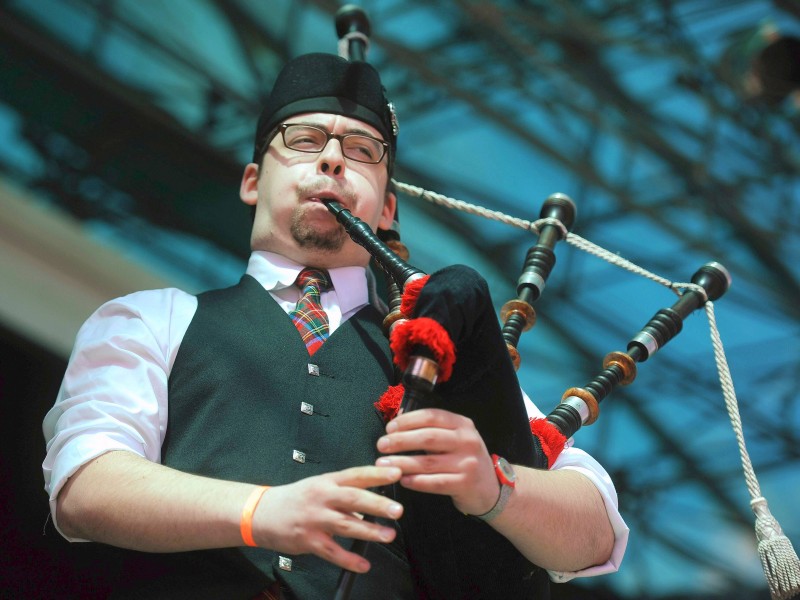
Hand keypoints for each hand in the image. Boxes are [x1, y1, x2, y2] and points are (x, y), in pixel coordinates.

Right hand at [250, 466, 402, 572]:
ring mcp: (315, 519)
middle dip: (377, 504)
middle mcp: (322, 497)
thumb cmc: (296, 499)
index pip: (356, 474)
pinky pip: (332, 552)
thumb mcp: (319, 487)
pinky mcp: (308, 540)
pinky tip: (363, 564)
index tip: (396, 473)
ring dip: (369, 531)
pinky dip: (349, 559)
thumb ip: (345, 493)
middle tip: (397, 509)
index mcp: (327, 481)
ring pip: (346, 524)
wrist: (262, 513)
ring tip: (388, 535)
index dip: (376, 474)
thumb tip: (372, 502)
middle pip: (353, 498)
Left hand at [375, 408, 499, 515]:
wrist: (491, 489)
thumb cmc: (464, 460)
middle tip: (381, 445)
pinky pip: (434, 483)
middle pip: (427, 437)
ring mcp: (468, 463)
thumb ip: (431, 430)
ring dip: (402, 462)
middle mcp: (467, 441)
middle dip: (400, 440)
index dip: (407, 421)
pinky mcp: (465, 484)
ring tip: (384, 464)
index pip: (431, 416)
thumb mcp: (455, 439)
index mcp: (463, 424)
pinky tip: (403, 480)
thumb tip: (397, 422)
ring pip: (428, 462)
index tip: (389, 428)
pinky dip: (415, 481)